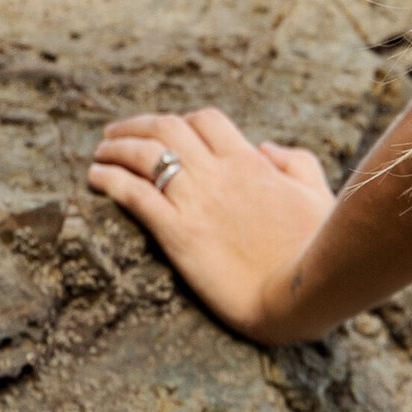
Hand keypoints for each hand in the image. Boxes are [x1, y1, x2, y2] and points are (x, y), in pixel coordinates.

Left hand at [87, 106, 336, 339]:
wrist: (302, 291)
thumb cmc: (316, 246)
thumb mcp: (316, 193)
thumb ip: (294, 162)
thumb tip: (266, 147)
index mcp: (250, 162)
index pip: (207, 121)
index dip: (181, 120)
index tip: (167, 130)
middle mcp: (218, 173)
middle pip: (167, 128)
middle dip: (137, 125)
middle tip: (115, 135)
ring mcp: (196, 202)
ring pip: (145, 155)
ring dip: (116, 148)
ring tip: (98, 154)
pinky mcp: (178, 234)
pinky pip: (134, 195)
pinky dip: (110, 181)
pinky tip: (95, 179)